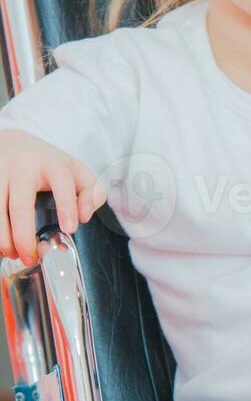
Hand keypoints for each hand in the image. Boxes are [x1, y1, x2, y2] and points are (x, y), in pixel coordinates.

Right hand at [0, 130, 103, 266]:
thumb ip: (92, 194)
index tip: (69, 229)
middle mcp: (22, 169)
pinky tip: (1, 245)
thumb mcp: (78, 173)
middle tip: (31, 257)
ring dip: (3, 237)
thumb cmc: (51, 165)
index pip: (62, 185)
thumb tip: (84, 217)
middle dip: (23, 236)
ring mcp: (0, 173)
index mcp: (52, 165)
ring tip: (12, 254)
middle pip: (20, 206)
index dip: (67, 207)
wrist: (15, 143)